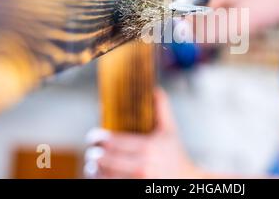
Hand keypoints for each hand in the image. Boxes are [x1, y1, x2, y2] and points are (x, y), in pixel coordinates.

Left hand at [84, 89, 200, 178]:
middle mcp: (141, 166)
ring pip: (103, 175)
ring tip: (94, 163)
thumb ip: (162, 109)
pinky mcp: (134, 189)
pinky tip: (101, 174)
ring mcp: (137, 181)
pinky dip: (101, 179)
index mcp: (148, 147)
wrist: (185, 180)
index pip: (112, 141)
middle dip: (94, 153)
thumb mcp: (170, 130)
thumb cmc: (175, 155)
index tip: (94, 136)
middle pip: (104, 159)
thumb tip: (154, 89)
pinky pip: (108, 185)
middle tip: (93, 150)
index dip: (98, 137)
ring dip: (94, 168)